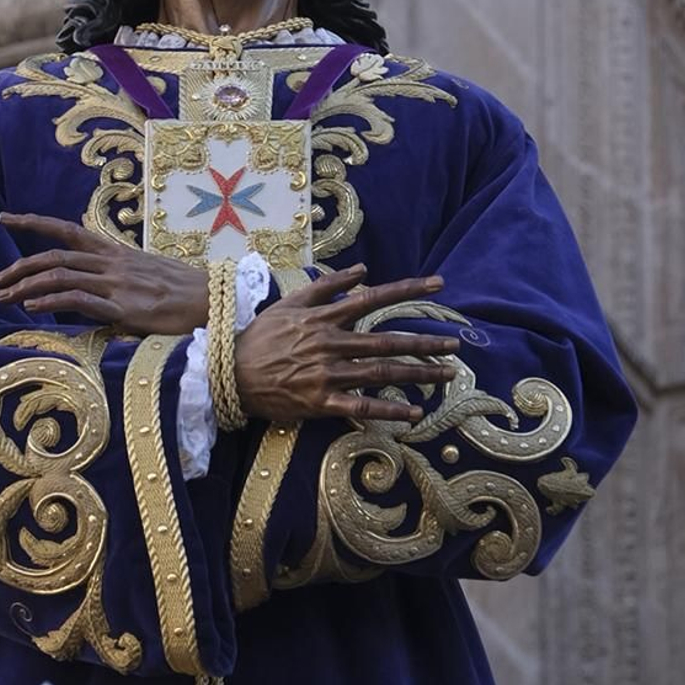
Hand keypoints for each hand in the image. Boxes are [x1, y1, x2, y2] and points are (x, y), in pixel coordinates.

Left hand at [0, 215, 208, 335]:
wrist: (213, 301)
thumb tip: (90, 283)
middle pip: (54, 255)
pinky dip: (51, 301)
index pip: (67, 230)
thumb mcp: (144, 273)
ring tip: (2, 297)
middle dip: (18, 265)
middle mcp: (111, 262)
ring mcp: (116, 283)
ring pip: (60, 274)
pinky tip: (32, 307)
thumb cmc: (181, 291)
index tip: (5, 219)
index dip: (34, 222)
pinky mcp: (123, 307)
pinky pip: (79, 299)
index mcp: (114, 252)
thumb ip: (114, 274)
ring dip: (25, 285)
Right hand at [232, 266, 457, 425]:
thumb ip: (327, 286)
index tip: (438, 286)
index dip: (408, 291)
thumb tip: (363, 271)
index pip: (374, 299)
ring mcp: (326, 374)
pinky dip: (389, 411)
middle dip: (425, 342)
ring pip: (381, 374)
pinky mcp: (320, 402)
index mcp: (324, 318)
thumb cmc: (260, 336)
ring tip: (447, 375)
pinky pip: (361, 407)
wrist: (228, 372)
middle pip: (387, 342)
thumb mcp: (290, 302)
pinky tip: (415, 413)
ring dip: (417, 374)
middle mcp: (330, 344)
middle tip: (456, 344)